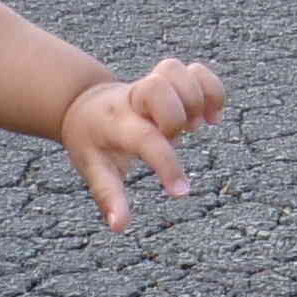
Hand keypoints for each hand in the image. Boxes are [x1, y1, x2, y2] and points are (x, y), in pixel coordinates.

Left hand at [59, 59, 226, 231]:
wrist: (84, 105)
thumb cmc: (91, 141)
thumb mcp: (92, 169)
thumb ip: (109, 196)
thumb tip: (120, 226)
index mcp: (115, 123)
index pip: (145, 138)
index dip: (168, 164)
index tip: (181, 192)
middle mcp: (132, 98)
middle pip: (158, 87)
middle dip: (177, 116)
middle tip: (176, 139)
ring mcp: (151, 83)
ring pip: (178, 71)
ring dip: (196, 99)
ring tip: (196, 126)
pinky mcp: (168, 79)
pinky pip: (197, 70)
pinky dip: (212, 89)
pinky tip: (213, 115)